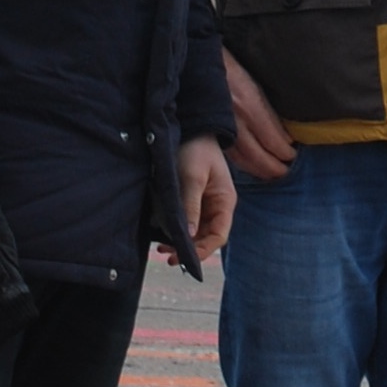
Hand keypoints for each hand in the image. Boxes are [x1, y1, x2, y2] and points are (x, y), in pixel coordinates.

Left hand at [162, 134, 234, 269]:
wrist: (191, 128)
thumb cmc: (196, 149)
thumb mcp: (193, 177)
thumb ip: (190, 205)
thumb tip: (187, 234)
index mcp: (224, 202)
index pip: (218, 235)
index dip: (203, 250)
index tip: (184, 257)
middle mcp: (216, 207)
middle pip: (206, 237)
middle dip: (189, 249)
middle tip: (168, 256)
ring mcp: (203, 205)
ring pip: (194, 232)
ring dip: (181, 242)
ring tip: (162, 248)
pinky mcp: (190, 201)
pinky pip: (185, 222)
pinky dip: (175, 230)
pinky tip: (162, 234)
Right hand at [224, 50, 296, 180]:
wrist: (197, 57)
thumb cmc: (230, 63)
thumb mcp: (255, 78)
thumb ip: (268, 107)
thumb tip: (285, 134)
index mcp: (250, 104)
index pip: (273, 140)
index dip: (285, 152)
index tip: (293, 154)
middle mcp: (235, 119)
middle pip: (258, 155)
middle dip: (274, 167)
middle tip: (285, 171)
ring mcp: (221, 125)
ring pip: (242, 159)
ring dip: (259, 170)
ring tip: (271, 174)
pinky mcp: (211, 128)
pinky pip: (229, 153)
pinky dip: (243, 163)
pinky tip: (251, 166)